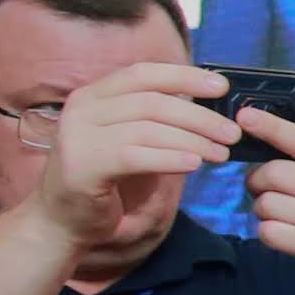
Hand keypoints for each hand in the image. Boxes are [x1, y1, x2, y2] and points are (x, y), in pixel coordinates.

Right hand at [29, 60, 232, 262]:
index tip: (221, 87)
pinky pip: (135, 156)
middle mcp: (81, 109)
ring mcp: (78, 136)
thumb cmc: (102, 179)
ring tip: (222, 153)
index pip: (143, 74)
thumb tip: (209, 108)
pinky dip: (170, 158)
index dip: (184, 77)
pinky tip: (195, 163)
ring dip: (193, 139)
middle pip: (152, 102)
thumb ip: (153, 119)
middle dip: (200, 116)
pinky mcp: (82, 165)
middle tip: (233, 132)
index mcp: (92, 95)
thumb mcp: (125, 139)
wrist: (60, 221)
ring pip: (148, 128)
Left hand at [236, 104, 294, 294]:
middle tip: (264, 185)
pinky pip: (269, 232)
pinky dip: (269, 232)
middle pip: (276, 174)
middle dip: (260, 179)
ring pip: (267, 204)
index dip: (273, 127)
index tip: (246, 116)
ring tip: (280, 212)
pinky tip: (285, 232)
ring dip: (264, 208)